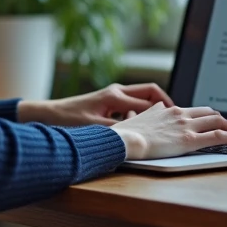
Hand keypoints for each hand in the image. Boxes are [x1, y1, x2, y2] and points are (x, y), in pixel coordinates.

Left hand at [17, 83, 174, 127]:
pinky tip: (138, 127)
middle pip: (150, 91)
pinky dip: (139, 113)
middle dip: (165, 103)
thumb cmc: (69, 120)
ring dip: (152, 108)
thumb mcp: (95, 129)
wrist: (49, 114)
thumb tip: (139, 135)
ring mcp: (112, 95)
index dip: (165, 112)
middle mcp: (116, 91)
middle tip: (176, 117)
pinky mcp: (108, 101)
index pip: (149, 102)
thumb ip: (119, 131)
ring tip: (162, 124)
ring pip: (142, 97)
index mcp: (115, 96)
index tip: (177, 121)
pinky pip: (131, 104)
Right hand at [109, 103, 226, 159]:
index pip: (196, 110)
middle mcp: (181, 114)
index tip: (215, 122)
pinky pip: (219, 136)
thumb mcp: (141, 116)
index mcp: (170, 110)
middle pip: (211, 113)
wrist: (125, 140)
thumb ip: (151, 112)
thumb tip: (155, 108)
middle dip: (224, 121)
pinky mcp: (190, 140)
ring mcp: (187, 126)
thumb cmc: (129, 133)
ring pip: (219, 122)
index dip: (209, 116)